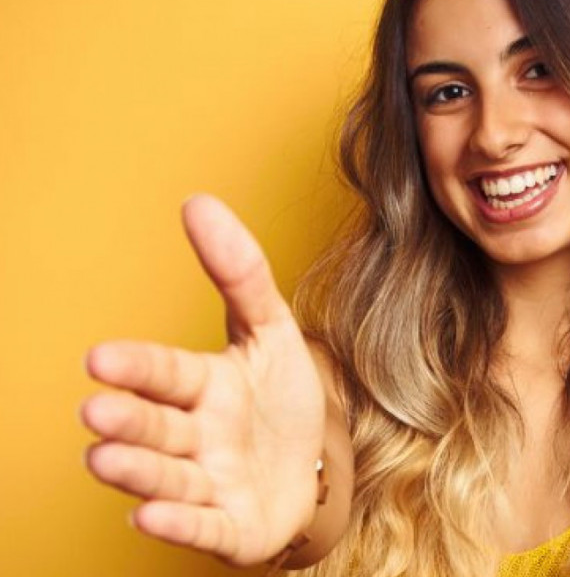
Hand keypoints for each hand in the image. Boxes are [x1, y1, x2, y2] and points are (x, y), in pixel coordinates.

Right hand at [81, 195, 325, 566]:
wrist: (313, 464)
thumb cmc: (280, 399)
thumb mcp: (273, 331)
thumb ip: (241, 272)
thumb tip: (198, 201)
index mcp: (204, 387)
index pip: (167, 374)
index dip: (139, 367)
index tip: (101, 358)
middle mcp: (198, 436)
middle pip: (160, 427)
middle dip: (130, 420)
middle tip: (97, 411)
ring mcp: (211, 485)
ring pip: (171, 476)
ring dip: (140, 470)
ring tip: (105, 457)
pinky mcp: (231, 527)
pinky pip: (204, 526)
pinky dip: (180, 522)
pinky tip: (152, 514)